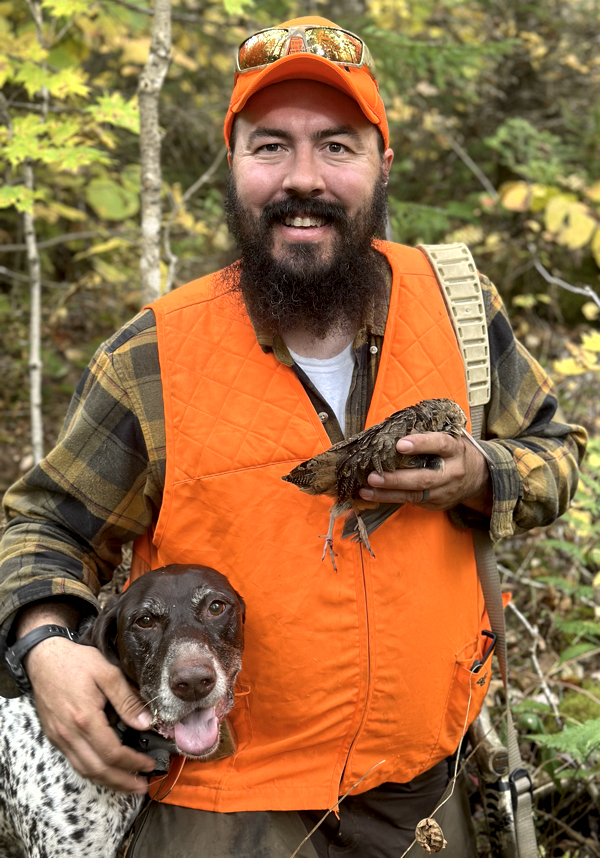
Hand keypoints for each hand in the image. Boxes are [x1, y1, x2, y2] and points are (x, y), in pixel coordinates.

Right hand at [25, 636, 154, 792]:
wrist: (44, 658)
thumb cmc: (77, 662)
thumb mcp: (107, 673)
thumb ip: (127, 699)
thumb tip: (146, 723)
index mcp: (85, 718)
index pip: (112, 753)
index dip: (133, 763)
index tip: (149, 764)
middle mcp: (70, 734)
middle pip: (98, 769)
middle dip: (122, 781)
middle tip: (142, 786)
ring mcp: (60, 737)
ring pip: (84, 770)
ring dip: (108, 781)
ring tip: (128, 785)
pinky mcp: (55, 736)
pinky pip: (75, 761)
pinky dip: (92, 771)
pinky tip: (105, 770)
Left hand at [358, 431, 491, 514]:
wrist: (478, 477)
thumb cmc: (453, 451)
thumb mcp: (449, 437)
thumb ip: (427, 434)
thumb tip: (391, 429)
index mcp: (455, 449)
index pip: (440, 444)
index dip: (421, 444)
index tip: (400, 444)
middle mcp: (452, 472)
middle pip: (424, 478)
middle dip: (396, 479)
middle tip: (373, 476)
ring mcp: (445, 491)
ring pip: (416, 495)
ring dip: (388, 494)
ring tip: (366, 490)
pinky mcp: (437, 504)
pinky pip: (413, 502)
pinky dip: (392, 499)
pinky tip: (374, 496)